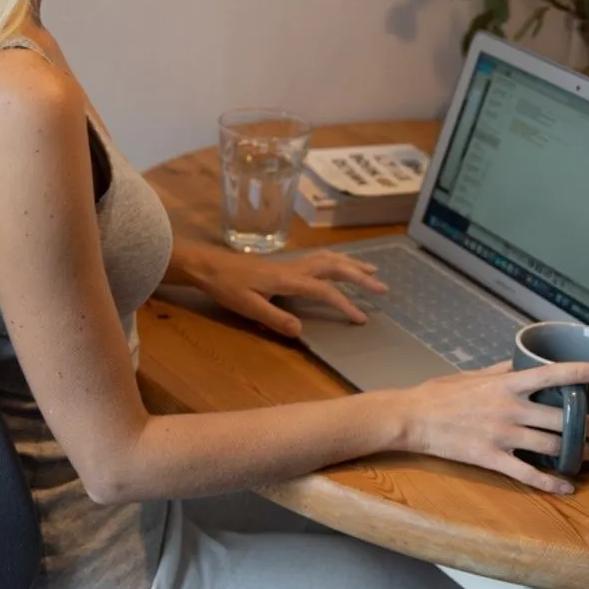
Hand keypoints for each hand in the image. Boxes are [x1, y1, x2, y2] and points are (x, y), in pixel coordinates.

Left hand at [180, 244, 387, 336]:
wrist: (207, 266)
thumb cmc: (225, 287)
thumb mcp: (248, 307)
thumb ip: (274, 318)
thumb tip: (300, 330)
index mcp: (288, 279)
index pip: (324, 291)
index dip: (344, 304)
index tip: (361, 318)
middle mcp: (294, 267)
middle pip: (335, 267)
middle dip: (359, 278)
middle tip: (381, 288)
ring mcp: (290, 263)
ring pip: (328, 259)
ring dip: (351, 264)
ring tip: (371, 271)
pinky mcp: (283, 263)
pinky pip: (318, 258)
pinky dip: (335, 260)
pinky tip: (338, 264)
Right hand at [399, 361, 588, 494]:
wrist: (410, 418)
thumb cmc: (437, 394)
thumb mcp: (471, 374)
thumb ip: (502, 370)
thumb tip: (524, 362)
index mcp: (506, 384)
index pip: (551, 375)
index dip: (579, 373)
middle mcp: (510, 409)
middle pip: (564, 419)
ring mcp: (502, 435)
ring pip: (553, 445)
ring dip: (581, 452)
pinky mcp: (491, 457)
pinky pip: (527, 473)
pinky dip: (550, 482)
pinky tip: (567, 486)